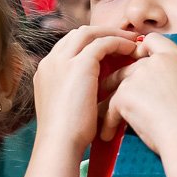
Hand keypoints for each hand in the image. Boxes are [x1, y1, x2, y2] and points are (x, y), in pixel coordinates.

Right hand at [32, 27, 137, 152]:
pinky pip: (103, 43)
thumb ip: (74, 91)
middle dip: (101, 33)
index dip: (89, 43)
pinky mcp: (80, 65)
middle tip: (123, 38)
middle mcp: (51, 61)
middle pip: (77, 34)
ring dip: (112, 34)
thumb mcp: (65, 105)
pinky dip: (119, 42)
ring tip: (131, 41)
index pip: (68, 45)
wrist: (59, 144)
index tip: (108, 48)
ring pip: (89, 33)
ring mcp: (63, 61)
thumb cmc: (67, 135)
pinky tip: (132, 50)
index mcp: (45, 70)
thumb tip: (94, 89)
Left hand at [100, 33, 176, 155]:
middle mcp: (155, 62)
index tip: (139, 58)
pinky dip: (108, 121)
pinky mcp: (125, 94)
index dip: (142, 49)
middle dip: (123, 80)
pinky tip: (109, 134)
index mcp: (176, 57)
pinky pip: (110, 107)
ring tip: (107, 117)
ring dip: (113, 100)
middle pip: (131, 66)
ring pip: (117, 85)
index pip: (153, 40)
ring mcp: (138, 77)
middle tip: (121, 94)